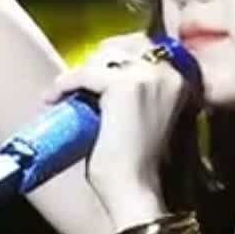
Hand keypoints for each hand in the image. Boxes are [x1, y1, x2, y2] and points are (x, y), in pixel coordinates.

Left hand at [41, 32, 193, 217]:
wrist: (136, 190)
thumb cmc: (138, 165)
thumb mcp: (147, 118)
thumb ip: (136, 93)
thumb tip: (104, 77)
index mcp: (180, 81)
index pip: (145, 46)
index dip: (116, 54)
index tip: (94, 68)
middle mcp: (168, 74)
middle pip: (125, 43)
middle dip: (98, 58)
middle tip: (76, 81)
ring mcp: (147, 77)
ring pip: (103, 57)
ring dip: (82, 71)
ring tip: (65, 92)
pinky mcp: (123, 86)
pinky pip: (85, 74)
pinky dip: (66, 84)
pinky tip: (54, 98)